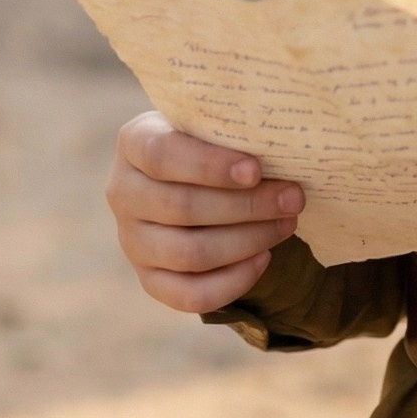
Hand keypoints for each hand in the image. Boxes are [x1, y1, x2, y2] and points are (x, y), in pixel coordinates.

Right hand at [105, 110, 304, 315]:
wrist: (191, 176)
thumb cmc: (212, 142)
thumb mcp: (212, 122)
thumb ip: (231, 128)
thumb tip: (282, 146)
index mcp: (134, 143)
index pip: (162, 156)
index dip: (210, 166)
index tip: (256, 170)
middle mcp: (123, 193)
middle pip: (182, 208)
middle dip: (247, 206)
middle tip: (293, 198)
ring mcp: (132, 241)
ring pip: (189, 253)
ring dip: (247, 240)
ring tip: (286, 223)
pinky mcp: (149, 279)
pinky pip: (189, 295)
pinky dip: (233, 281)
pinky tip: (264, 257)